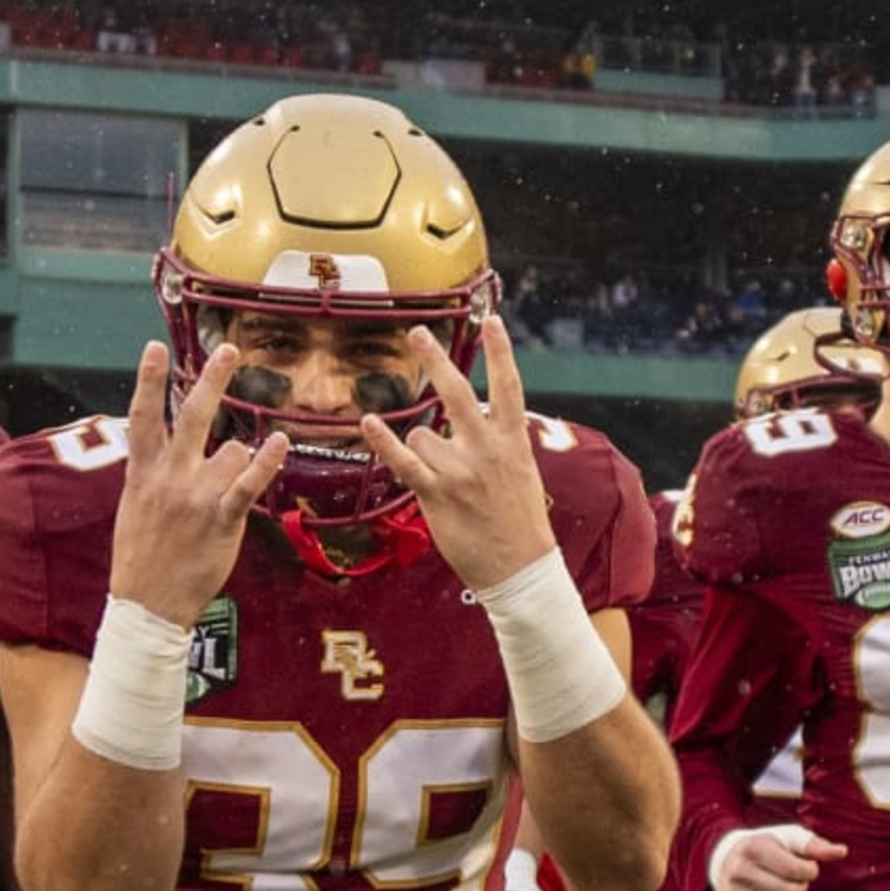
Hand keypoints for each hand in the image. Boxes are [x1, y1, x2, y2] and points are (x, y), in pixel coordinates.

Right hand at [109, 342, 290, 625]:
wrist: (148, 605)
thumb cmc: (142, 555)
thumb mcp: (134, 506)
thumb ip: (150, 472)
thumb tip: (162, 445)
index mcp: (143, 472)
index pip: (143, 416)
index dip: (149, 380)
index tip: (156, 347)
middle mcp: (170, 477)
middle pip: (193, 415)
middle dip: (212, 379)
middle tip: (230, 350)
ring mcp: (196, 497)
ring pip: (232, 451)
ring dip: (237, 463)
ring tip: (220, 495)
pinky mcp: (221, 519)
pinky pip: (247, 484)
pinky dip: (264, 462)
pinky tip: (277, 442)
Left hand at [359, 319, 559, 590]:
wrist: (521, 569)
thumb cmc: (519, 522)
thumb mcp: (521, 472)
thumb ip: (500, 442)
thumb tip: (477, 416)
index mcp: (513, 442)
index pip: (509, 386)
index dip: (502, 352)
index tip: (493, 321)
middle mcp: (487, 450)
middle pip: (457, 393)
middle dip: (435, 360)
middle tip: (417, 333)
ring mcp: (461, 471)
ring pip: (423, 434)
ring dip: (421, 449)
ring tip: (441, 478)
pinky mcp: (438, 495)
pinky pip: (405, 462)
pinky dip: (384, 442)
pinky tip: (368, 422)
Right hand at [709, 823, 843, 890]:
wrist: (724, 856)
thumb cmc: (764, 847)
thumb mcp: (788, 838)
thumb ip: (814, 845)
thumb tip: (842, 851)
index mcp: (753, 847)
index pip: (796, 870)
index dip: (809, 872)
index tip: (805, 868)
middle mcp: (737, 870)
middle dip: (798, 888)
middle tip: (793, 881)